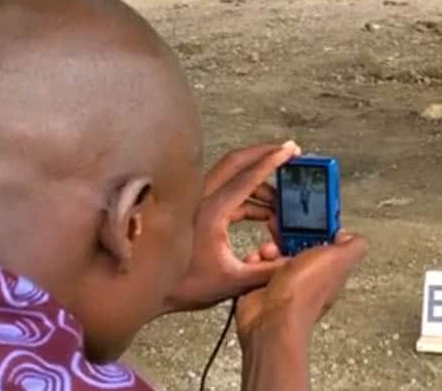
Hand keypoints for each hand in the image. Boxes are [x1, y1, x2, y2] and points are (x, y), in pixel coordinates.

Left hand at [162, 142, 299, 312]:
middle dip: (264, 153)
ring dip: (258, 180)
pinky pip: (227, 191)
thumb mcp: (232, 282)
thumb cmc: (183, 286)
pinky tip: (264, 214)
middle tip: (289, 151)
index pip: (247, 178)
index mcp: (212, 213)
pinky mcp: (196, 209)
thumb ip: (267, 272)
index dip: (272, 162)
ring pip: (230, 174)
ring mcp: (197, 202)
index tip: (290, 151)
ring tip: (281, 200)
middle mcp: (202, 200)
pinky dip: (248, 195)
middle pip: (235, 162)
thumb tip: (295, 263)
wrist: (146, 289)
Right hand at [235, 231, 368, 347]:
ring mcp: (285, 284)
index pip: (327, 242)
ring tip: (268, 251)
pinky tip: (256, 263)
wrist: (271, 319)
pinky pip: (257, 268)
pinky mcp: (264, 288)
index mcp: (330, 270)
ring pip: (276, 255)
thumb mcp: (338, 259)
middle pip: (298, 246)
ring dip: (269, 249)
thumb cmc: (303, 293)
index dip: (317, 228)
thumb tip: (352, 236)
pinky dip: (254, 262)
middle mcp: (308, 278)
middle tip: (281, 231)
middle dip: (288, 236)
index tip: (308, 218)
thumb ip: (352, 246)